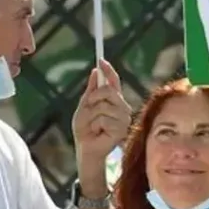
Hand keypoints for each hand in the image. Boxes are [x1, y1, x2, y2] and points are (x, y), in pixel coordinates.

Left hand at [72, 60, 131, 194]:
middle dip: (93, 99)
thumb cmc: (85, 130)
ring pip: (105, 106)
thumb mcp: (84, 107)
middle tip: (88, 110)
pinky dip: (95, 125)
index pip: (114, 81)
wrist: (85, 148)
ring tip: (93, 125)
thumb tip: (95, 71)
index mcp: (113, 100)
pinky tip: (98, 132)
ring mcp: (124, 119)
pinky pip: (104, 119)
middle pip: (109, 91)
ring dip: (92, 116)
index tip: (101, 60)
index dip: (108, 70)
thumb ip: (91, 91)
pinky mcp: (122, 130)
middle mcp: (122, 108)